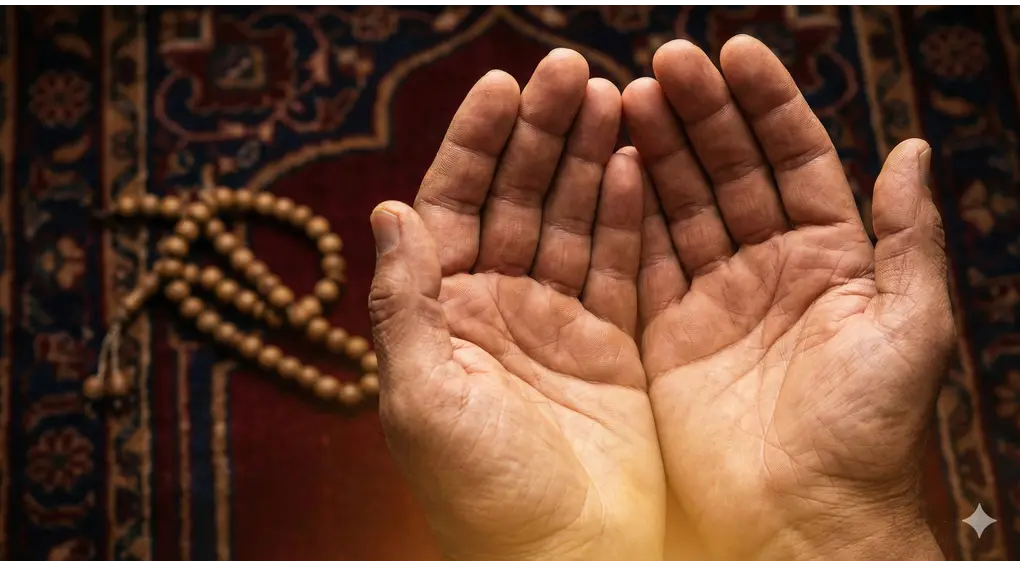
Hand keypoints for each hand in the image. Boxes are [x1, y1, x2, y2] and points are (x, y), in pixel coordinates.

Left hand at [368, 50, 664, 560]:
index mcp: (443, 314)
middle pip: (518, 198)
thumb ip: (405, 302)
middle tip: (572, 68)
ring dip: (589, 158)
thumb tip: (387, 208)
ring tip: (613, 95)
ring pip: (574, 219)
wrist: (563, 563)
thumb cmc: (480, 494)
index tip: (506, 83)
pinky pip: (621, 263)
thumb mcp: (422, 398)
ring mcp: (558, 322)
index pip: (453, 204)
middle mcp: (497, 308)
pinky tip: (634, 163)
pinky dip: (628, 213)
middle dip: (542, 133)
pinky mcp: (613, 345)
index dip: (476, 142)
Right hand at [623, 36, 951, 560]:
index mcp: (831, 258)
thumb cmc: (866, 430)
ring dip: (659, 149)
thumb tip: (914, 149)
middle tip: (666, 61)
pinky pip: (646, 258)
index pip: (796, 159)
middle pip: (730, 170)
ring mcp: (714, 297)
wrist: (803, 519)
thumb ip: (908, 237)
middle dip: (702, 112)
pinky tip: (615, 164)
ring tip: (630, 94)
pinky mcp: (668, 331)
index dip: (767, 103)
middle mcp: (769, 267)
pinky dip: (630, 212)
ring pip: (682, 204)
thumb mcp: (909, 327)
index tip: (735, 49)